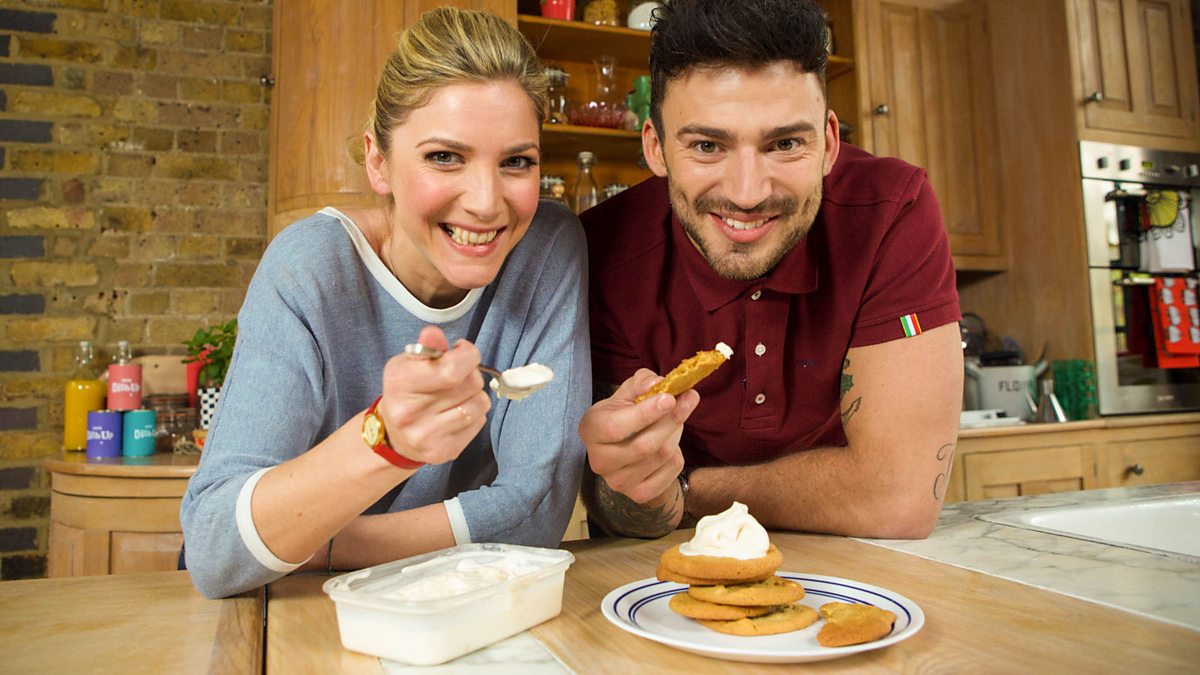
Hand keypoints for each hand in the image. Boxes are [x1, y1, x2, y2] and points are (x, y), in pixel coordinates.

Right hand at [377, 326, 490, 464]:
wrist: (394, 435)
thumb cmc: (406, 391)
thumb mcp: (408, 362)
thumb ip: (426, 347)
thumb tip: (433, 334)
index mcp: (400, 383)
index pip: (453, 369)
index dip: (468, 355)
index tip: (462, 352)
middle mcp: (410, 413)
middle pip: (472, 383)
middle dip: (471, 374)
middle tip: (455, 377)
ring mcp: (427, 436)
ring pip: (480, 403)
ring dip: (474, 395)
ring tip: (457, 395)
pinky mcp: (444, 452)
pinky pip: (479, 422)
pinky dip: (474, 414)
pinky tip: (455, 413)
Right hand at [579, 369, 699, 503]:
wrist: (627, 449)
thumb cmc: (626, 415)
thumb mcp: (629, 393)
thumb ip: (642, 383)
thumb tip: (658, 383)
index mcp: (590, 430)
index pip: (615, 428)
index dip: (645, 413)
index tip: (669, 398)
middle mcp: (599, 461)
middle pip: (643, 446)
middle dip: (671, 420)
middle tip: (690, 397)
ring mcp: (618, 482)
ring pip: (661, 456)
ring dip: (676, 432)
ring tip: (677, 418)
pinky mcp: (639, 494)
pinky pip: (671, 469)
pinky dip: (678, 452)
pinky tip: (670, 442)